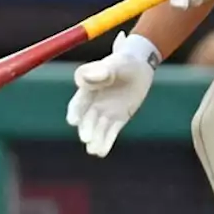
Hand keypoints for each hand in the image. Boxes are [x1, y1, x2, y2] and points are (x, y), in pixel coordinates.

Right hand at [66, 32, 155, 156]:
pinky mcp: (118, 119)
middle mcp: (94, 102)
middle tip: (86, 138)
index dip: (75, 111)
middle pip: (87, 118)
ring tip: (94, 151)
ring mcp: (105, 111)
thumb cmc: (124, 61)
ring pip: (98, 128)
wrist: (140, 66)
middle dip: (86, 128)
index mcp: (88, 87)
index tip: (73, 121)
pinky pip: (111, 132)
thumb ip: (102, 69)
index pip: (79, 101)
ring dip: (95, 139)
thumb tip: (89, 78)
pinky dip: (106, 142)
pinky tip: (102, 152)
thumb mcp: (116, 62)